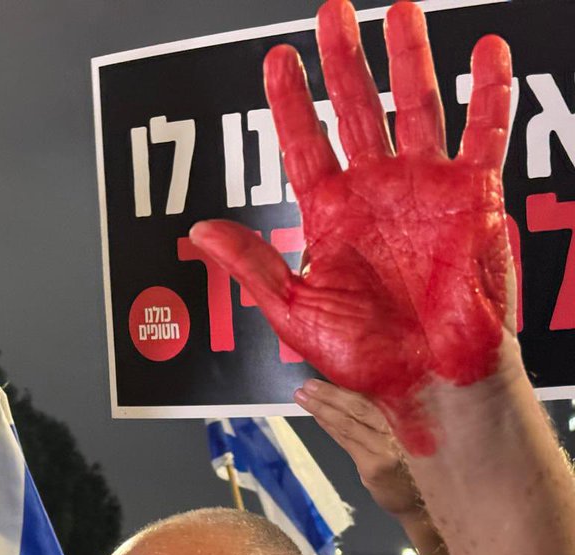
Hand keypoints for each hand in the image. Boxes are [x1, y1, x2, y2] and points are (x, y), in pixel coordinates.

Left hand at [189, 1, 513, 454]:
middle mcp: (375, 192)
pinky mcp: (471, 198)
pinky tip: (485, 55)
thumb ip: (251, 265)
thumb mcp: (294, 311)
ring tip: (398, 11)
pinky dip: (488, 95)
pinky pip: (483, 135)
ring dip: (408, 58)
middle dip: (344, 60)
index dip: (289, 101)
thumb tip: (201, 230)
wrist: (428, 383)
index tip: (276, 61)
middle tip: (333, 12)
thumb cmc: (366, 358)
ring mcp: (424, 190)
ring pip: (416, 107)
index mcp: (329, 215)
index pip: (302, 143)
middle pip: (355, 109)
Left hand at [294, 378, 419, 518]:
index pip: (378, 393)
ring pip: (348, 423)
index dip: (353, 381)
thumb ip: (389, 413)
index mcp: (412, 417)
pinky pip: (346, 441)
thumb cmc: (414, 463)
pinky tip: (316, 416)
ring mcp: (387, 450)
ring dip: (322, 409)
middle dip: (331, 393)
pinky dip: (329, 427)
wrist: (421, 504)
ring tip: (302, 396)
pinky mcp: (374, 466)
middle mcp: (402, 430)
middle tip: (309, 383)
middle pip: (360, 406)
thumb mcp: (410, 433)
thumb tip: (355, 389)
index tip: (331, 368)